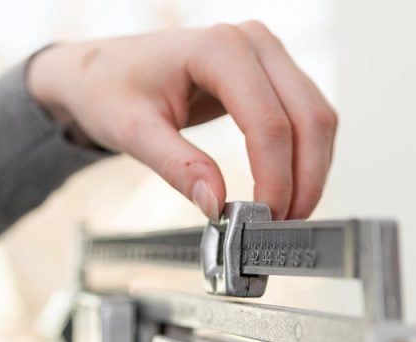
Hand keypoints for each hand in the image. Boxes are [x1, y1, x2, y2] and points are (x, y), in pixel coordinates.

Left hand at [27, 22, 336, 220]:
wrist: (100, 71)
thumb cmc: (108, 88)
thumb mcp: (133, 132)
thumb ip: (177, 167)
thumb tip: (216, 205)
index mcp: (218, 48)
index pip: (268, 122)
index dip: (274, 177)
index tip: (264, 217)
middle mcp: (251, 42)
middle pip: (308, 117)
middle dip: (303, 178)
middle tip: (282, 225)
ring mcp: (265, 53)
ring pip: (316, 116)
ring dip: (310, 169)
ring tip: (285, 214)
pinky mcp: (269, 72)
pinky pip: (304, 115)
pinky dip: (302, 155)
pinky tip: (285, 188)